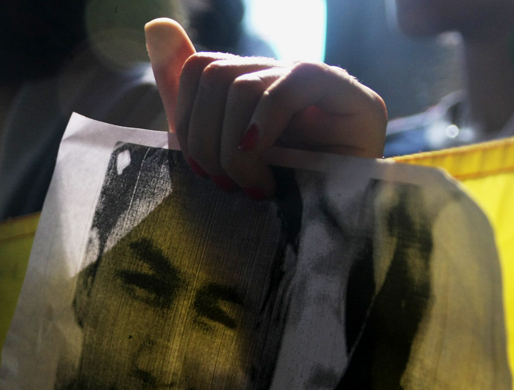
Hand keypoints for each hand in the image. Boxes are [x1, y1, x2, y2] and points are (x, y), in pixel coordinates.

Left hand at [145, 18, 387, 197]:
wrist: (327, 240)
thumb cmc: (269, 204)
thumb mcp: (215, 156)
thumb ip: (185, 99)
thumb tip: (155, 24)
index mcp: (253, 86)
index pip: (200, 67)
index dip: (186, 116)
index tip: (197, 168)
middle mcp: (284, 77)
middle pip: (216, 75)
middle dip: (206, 139)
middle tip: (223, 185)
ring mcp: (322, 85)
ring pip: (243, 85)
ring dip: (234, 150)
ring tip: (252, 187)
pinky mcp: (358, 101)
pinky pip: (291, 87)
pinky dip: (263, 130)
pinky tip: (265, 172)